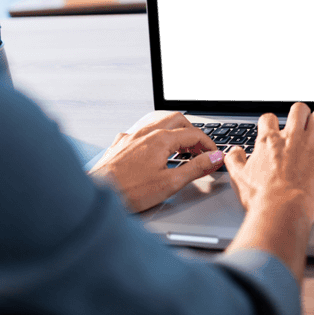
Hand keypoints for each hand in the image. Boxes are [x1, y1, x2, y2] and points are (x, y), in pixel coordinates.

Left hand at [87, 111, 224, 212]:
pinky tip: (153, 149)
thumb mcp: (170, 183)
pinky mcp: (120, 144)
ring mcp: (131, 136)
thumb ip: (196, 168)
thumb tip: (215, 158)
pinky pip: (141, 131)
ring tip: (180, 147)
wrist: (98, 195)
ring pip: (157, 122)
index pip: (193, 134)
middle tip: (199, 149)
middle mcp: (145, 133)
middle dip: (192, 132)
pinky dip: (154, 136)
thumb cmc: (130, 191)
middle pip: (177, 120)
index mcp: (160, 139)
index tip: (214, 155)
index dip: (208, 144)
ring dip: (174, 130)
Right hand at [224, 102, 313, 223]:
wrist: (282, 212)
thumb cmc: (262, 199)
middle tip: (303, 127)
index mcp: (268, 141)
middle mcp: (290, 137)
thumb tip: (235, 151)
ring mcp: (311, 144)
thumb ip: (235, 160)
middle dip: (301, 115)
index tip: (276, 131)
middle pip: (298, 109)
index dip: (273, 123)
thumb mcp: (239, 178)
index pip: (269, 118)